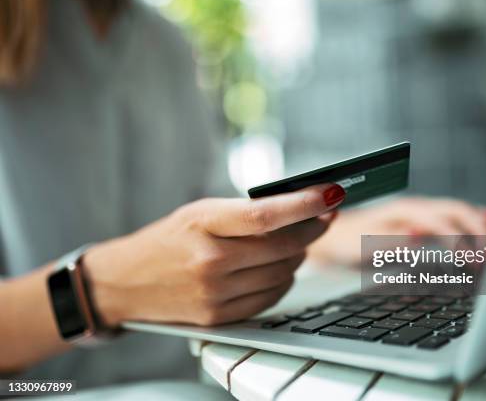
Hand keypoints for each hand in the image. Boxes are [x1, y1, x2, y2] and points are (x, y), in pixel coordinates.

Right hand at [83, 184, 345, 327]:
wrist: (127, 281)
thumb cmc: (168, 239)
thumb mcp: (200, 213)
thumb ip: (245, 212)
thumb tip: (300, 208)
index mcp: (202, 224)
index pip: (265, 215)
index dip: (305, 204)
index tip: (332, 193)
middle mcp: (209, 261)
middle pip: (283, 247)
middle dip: (313, 228)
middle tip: (325, 214)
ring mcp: (214, 294)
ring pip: (284, 273)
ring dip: (300, 255)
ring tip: (298, 241)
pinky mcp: (219, 318)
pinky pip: (272, 298)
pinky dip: (284, 280)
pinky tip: (280, 266)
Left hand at [308, 197, 485, 264]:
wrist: (328, 236)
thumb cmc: (344, 240)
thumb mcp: (365, 242)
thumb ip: (394, 239)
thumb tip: (422, 236)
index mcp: (406, 210)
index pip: (445, 220)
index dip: (464, 239)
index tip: (477, 259)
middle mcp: (416, 209)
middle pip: (458, 212)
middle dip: (480, 231)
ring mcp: (418, 216)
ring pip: (457, 215)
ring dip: (479, 228)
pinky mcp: (418, 226)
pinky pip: (450, 222)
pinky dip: (470, 224)